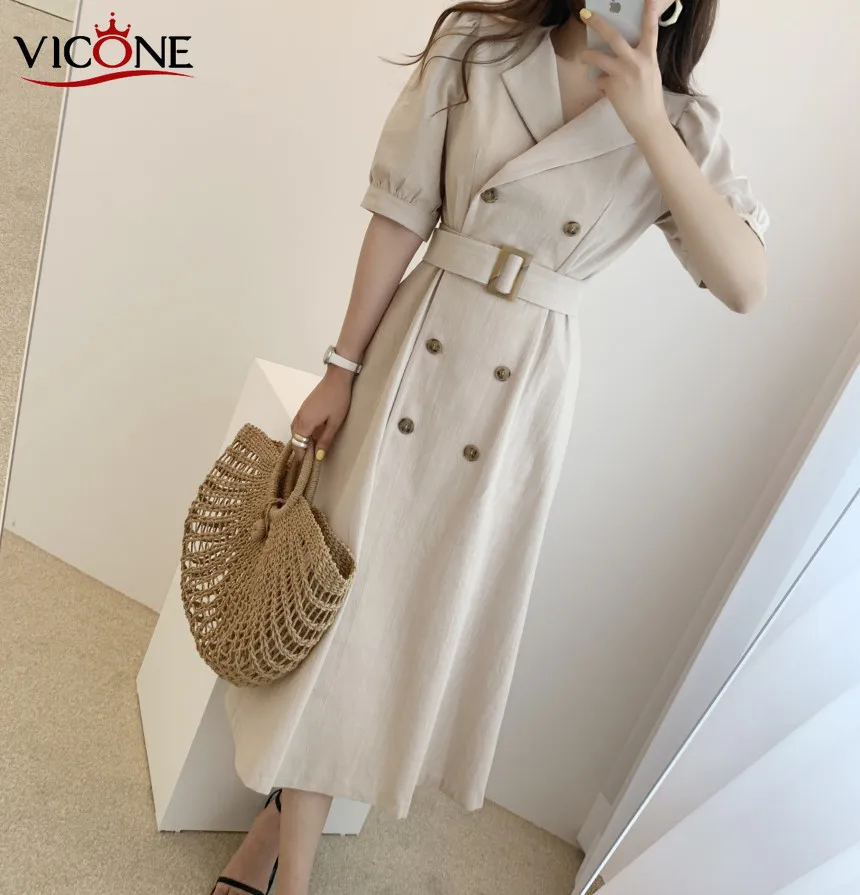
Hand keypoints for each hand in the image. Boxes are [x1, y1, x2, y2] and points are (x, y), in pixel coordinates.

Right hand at [290, 367, 352, 462]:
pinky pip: (298, 423)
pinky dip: (301, 431)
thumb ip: (325, 440)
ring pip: (295, 430)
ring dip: (300, 440)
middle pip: (294, 437)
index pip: (298, 444)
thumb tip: (318, 456)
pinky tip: (312, 434)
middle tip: (308, 460)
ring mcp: (301, 411)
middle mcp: (299, 417)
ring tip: (310, 449)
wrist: (336, 379)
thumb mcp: (335, 423)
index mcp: (305, 423)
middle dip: (299, 449)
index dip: (300, 456)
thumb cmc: (338, 400)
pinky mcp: (304, 407)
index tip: (305, 466)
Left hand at [579, 0, 668, 140]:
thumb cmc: (649, 96)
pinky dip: (601, 83)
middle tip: (585, 14)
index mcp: (649, 56)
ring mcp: (622, 74)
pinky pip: (599, 79)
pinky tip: (607, 90)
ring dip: (587, 56)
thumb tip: (621, 48)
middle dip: (597, 23)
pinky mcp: (611, 87)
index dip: (649, 12)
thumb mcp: (650, 71)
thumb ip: (640, 57)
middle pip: (613, 37)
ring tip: (584, 56)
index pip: (651, 29)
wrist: (647, 121)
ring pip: (597, 57)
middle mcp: (636, 62)